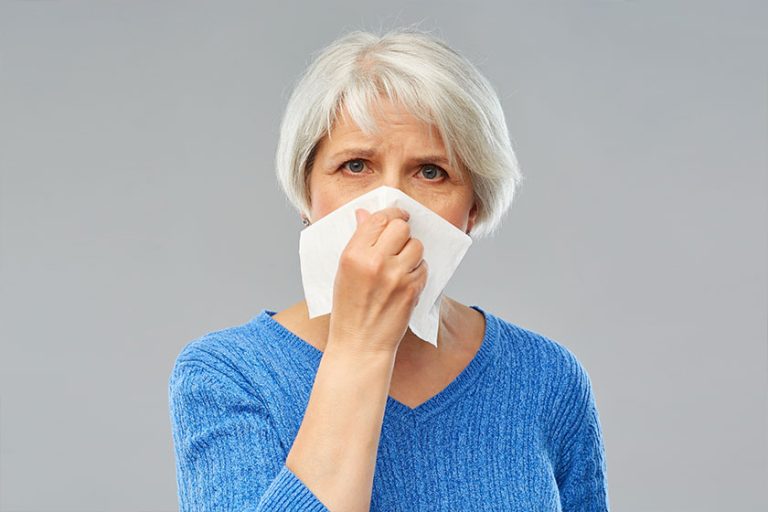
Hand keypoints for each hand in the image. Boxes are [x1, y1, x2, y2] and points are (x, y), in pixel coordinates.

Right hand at [327, 206, 427, 354]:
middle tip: (400, 239)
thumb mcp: (343, 271)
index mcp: (353, 255)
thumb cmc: (348, 308)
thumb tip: (365, 213)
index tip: (397, 216)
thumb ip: (358, 241)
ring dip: (412, 251)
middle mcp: (375, 262)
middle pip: (401, 227)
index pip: (378, 219)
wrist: (360, 343)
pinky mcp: (412, 290)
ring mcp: (396, 276)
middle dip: (403, 230)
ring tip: (400, 264)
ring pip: (416, 246)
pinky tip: (404, 281)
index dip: (391, 213)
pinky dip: (417, 271)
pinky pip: (424, 266)